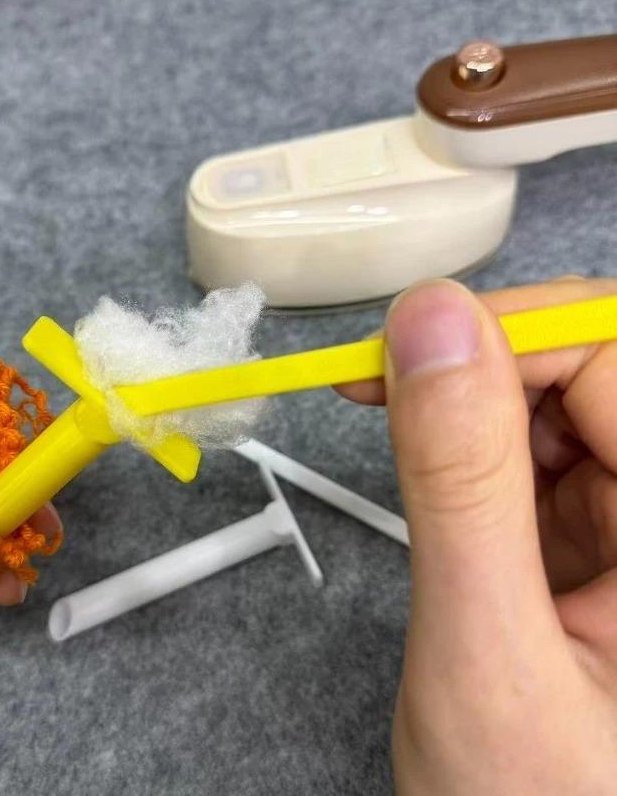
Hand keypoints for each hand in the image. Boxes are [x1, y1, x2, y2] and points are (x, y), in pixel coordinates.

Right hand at [338, 277, 616, 793]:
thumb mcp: (484, 653)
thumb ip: (459, 485)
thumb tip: (433, 325)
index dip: (510, 332)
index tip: (401, 349)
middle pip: (594, 371)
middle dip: (484, 368)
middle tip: (384, 390)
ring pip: (561, 407)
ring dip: (475, 417)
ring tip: (420, 473)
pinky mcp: (604, 537)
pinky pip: (543, 457)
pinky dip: (478, 459)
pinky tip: (451, 503)